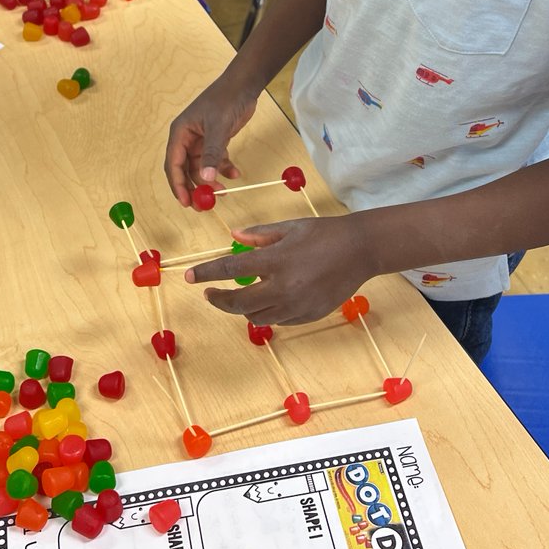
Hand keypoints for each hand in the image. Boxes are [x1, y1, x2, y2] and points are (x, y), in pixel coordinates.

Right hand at [164, 73, 259, 205]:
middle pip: (185, 169)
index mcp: (180, 132)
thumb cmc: (226, 99)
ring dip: (211, 180)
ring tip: (224, 191)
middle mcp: (187, 138)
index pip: (173, 164)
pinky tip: (235, 174)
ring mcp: (201, 140)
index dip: (178, 184)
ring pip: (201, 168)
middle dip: (194, 187)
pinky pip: (215, 160)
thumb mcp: (219, 128)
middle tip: (204, 205)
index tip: (186, 201)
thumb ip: (212, 153)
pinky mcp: (215, 140)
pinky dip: (224, 169)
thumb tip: (206, 178)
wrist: (244, 85)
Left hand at [185, 215, 371, 325]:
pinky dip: (268, 312)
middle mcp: (284, 287)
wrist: (361, 250)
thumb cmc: (324, 233)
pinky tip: (269, 299)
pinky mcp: (308, 315)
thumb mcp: (289, 227)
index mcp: (276, 260)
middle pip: (238, 303)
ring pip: (256, 317)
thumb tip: (233, 238)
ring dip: (242, 308)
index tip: (188, 277)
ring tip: (241, 294)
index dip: (206, 274)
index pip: (230, 270)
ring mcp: (297, 305)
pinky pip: (278, 321)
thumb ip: (258, 234)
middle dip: (218, 300)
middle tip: (209, 293)